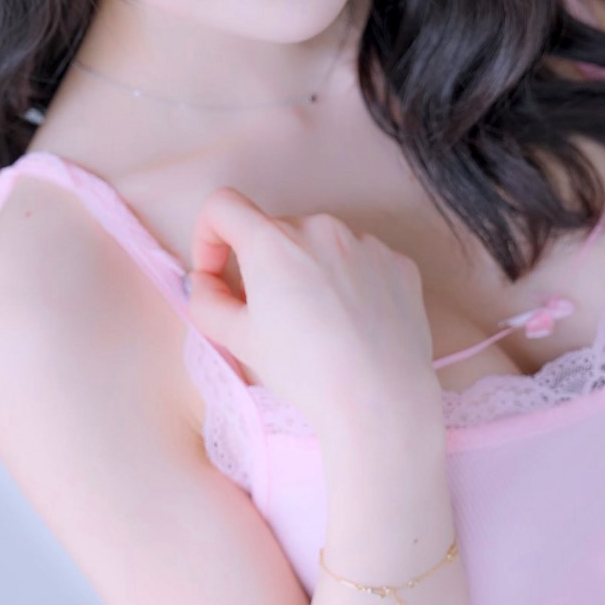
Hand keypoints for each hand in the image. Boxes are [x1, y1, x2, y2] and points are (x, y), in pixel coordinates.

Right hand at [185, 187, 441, 436]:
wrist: (380, 398)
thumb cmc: (305, 370)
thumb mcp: (239, 340)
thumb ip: (207, 301)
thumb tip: (205, 282)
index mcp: (273, 241)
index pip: (223, 206)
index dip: (209, 237)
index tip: (217, 274)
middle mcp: (321, 228)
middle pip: (275, 232)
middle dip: (264, 266)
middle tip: (271, 316)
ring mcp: (365, 243)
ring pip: (321, 246)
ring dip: (310, 272)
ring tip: (320, 325)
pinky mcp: (398, 263)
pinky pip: (361, 261)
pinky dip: (350, 283)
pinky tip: (355, 323)